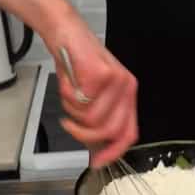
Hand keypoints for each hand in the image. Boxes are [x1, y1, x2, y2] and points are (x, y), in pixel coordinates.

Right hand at [43, 11, 138, 167]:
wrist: (66, 32)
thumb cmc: (77, 62)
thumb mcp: (92, 94)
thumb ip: (99, 117)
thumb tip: (95, 146)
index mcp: (128, 94)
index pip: (128, 133)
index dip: (113, 152)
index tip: (97, 161)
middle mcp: (126, 88)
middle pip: (109, 131)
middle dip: (84, 134)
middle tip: (70, 125)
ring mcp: (115, 81)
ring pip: (92, 119)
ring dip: (73, 113)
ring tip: (68, 97)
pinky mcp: (101, 75)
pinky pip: (80, 103)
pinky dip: (67, 98)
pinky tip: (67, 84)